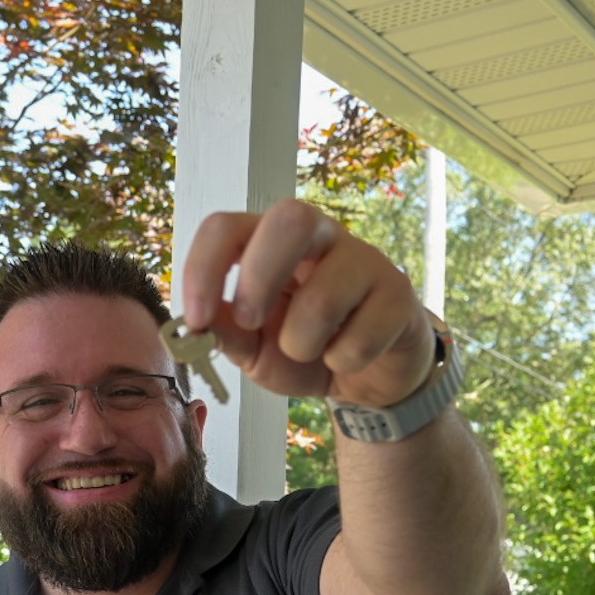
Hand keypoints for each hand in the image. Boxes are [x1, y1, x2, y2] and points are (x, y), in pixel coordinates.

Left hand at [179, 198, 434, 408]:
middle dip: (260, 279)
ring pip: (323, 295)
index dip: (204, 268)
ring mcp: (363, 258)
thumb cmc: (304, 351)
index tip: (196, 320)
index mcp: (270, 242)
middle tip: (253, 324)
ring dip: (303, 344)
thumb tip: (198, 324)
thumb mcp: (254, 350)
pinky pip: (361, 336)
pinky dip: (343, 362)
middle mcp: (319, 236)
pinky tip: (349, 357)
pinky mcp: (398, 292)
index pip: (228, 227)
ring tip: (311, 353)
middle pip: (290, 219)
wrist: (367, 375)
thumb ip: (226, 334)